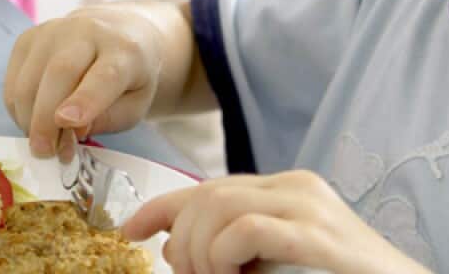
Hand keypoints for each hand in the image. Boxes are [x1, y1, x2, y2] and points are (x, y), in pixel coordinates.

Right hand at [3, 5, 165, 157]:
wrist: (118, 31)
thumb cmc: (130, 75)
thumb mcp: (135, 104)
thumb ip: (109, 118)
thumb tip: (72, 129)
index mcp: (124, 49)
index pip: (105, 74)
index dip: (85, 100)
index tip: (67, 122)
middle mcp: (87, 31)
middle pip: (59, 73)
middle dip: (46, 118)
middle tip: (44, 151)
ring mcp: (53, 30)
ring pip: (30, 79)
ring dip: (29, 118)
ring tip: (43, 142)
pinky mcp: (28, 38)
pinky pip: (14, 81)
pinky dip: (18, 110)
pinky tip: (34, 121)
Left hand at [123, 172, 430, 273]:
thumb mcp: (274, 263)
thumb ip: (236, 249)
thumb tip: (176, 251)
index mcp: (285, 192)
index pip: (209, 186)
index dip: (162, 206)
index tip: (131, 230)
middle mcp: (295, 188)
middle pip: (207, 194)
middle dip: (182, 237)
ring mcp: (309, 207)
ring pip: (218, 206)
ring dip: (201, 252)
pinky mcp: (317, 235)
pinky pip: (245, 230)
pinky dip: (223, 256)